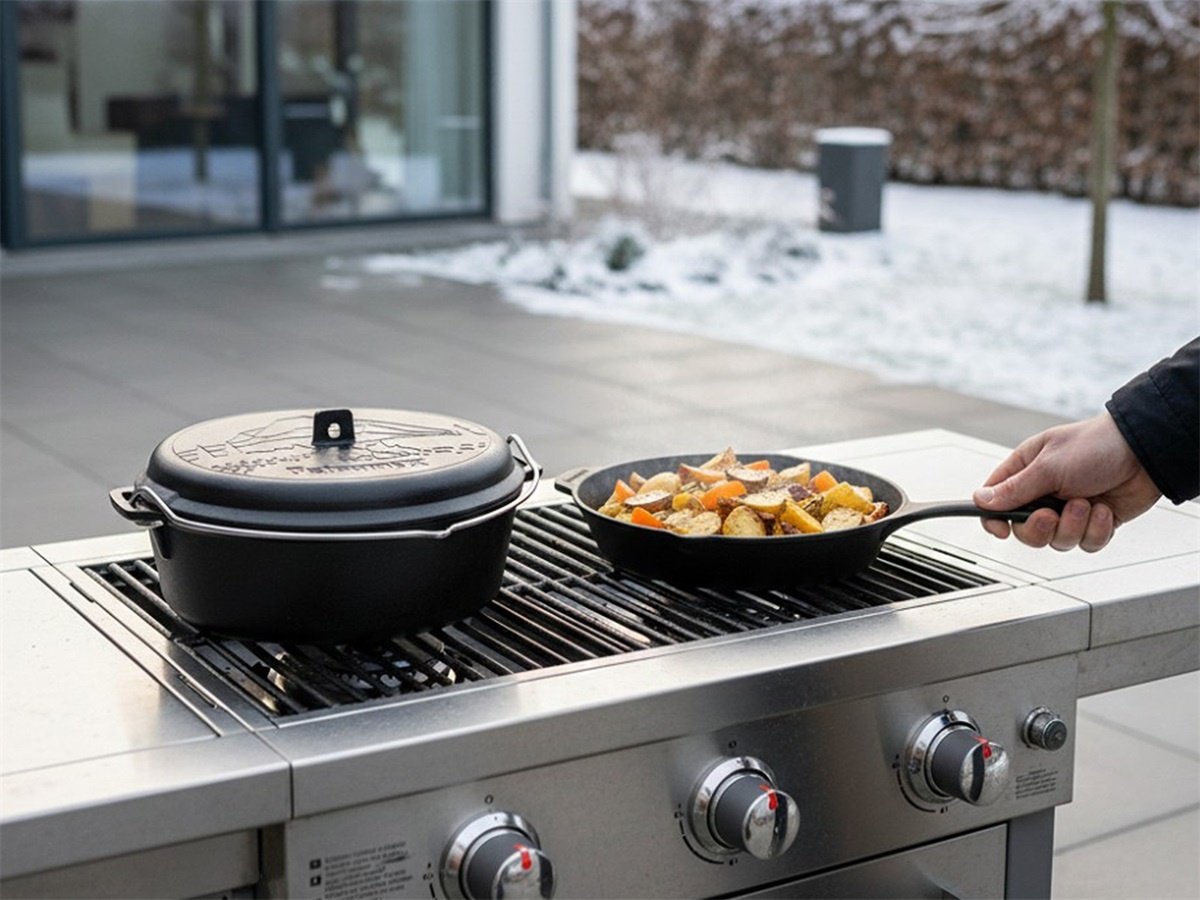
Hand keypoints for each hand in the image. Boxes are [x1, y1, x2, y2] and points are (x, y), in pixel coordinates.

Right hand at [972, 413, 1160, 550]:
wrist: (1146, 453)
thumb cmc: (1096, 446)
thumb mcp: (1048, 466)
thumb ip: (1014, 489)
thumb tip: (981, 500)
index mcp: (1025, 472)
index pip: (995, 501)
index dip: (994, 519)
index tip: (1001, 530)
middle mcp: (1044, 493)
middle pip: (1025, 530)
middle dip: (1040, 528)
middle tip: (1051, 514)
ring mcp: (1069, 510)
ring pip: (1056, 540)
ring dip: (1073, 526)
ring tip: (1087, 504)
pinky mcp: (1093, 523)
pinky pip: (1085, 543)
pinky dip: (1096, 531)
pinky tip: (1104, 510)